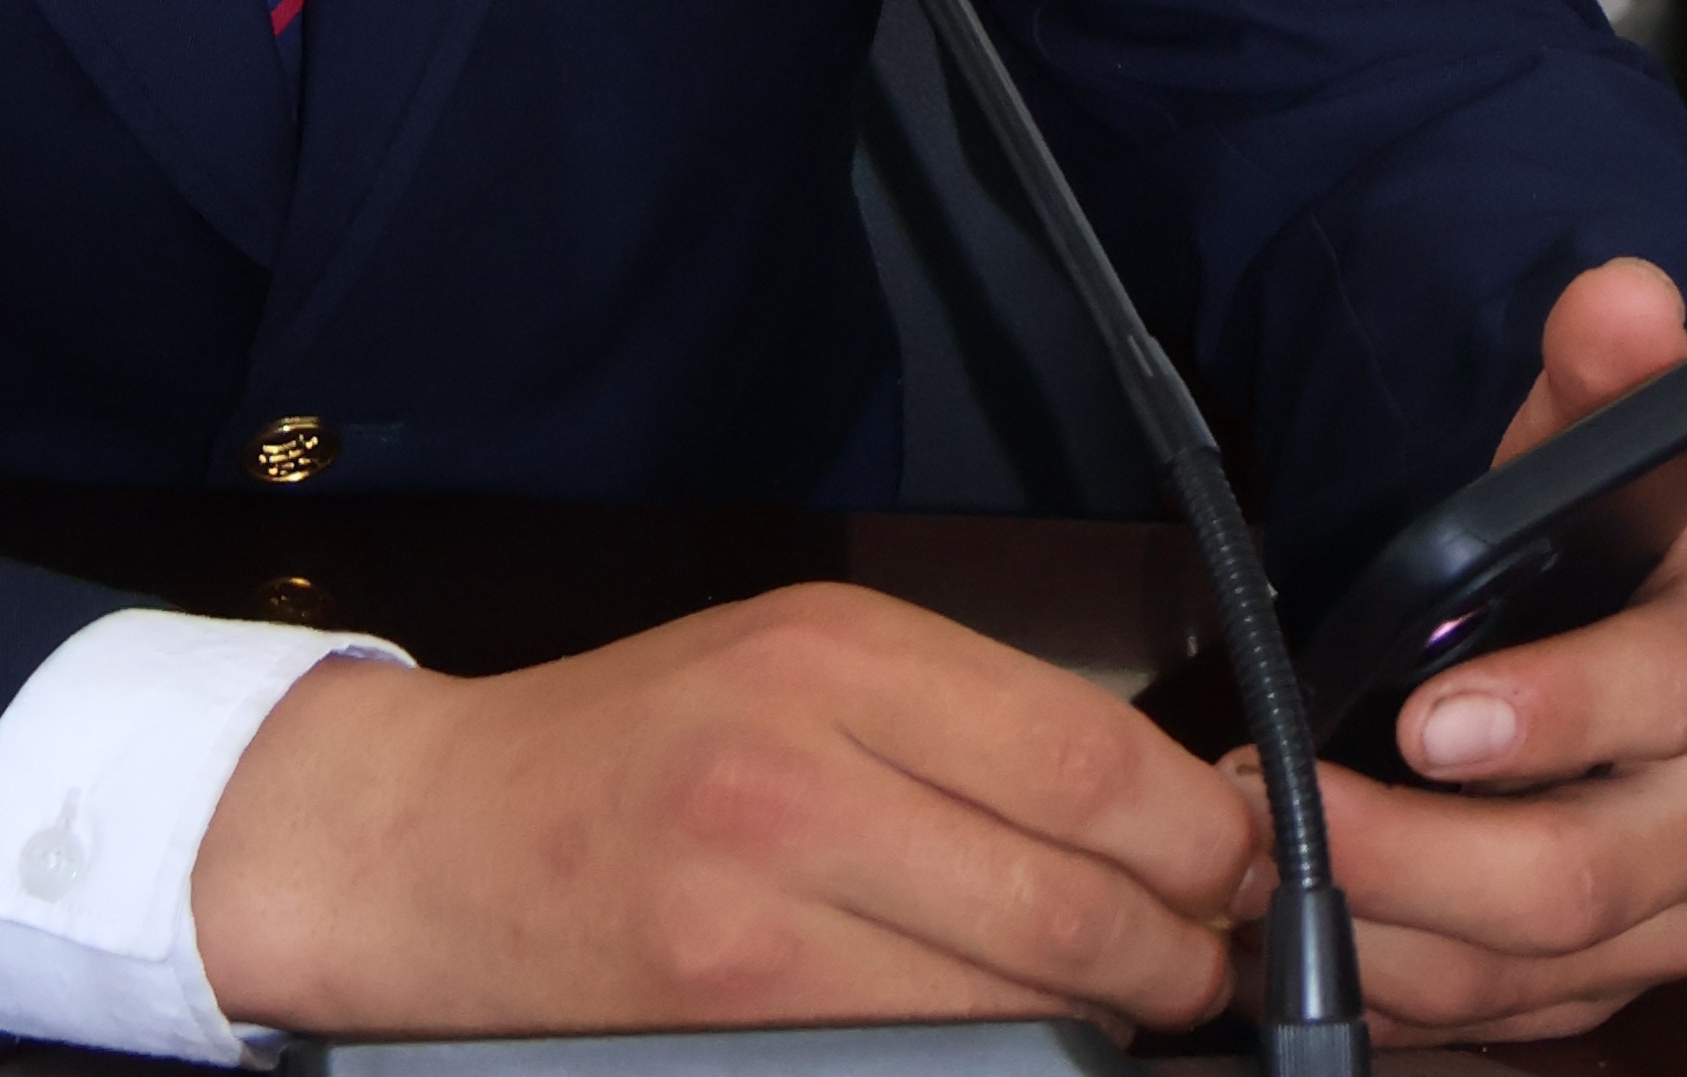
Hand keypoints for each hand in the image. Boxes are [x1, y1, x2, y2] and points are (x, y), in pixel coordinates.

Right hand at [191, 577, 1261, 1042]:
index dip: (1203, 829)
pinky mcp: (743, 1008)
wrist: (442, 841)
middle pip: (1078, 885)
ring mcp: (768, 901)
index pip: (1087, 749)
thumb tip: (1155, 802)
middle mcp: (802, 760)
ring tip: (1126, 1000)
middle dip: (1184, 946)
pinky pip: (938, 1050)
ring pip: (1026, 991)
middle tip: (1209, 959)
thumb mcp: (791, 662)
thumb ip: (959, 718)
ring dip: (1110, 1014)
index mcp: (832, 650)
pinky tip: (1016, 1034)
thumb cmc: (628, 748)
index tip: (1244, 859)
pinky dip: (1006, 1051)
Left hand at [1260, 258, 1686, 1047]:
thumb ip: (1602, 368)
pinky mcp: (1628, 968)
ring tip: (1260, 860)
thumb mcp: (1611, 435)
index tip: (1422, 714)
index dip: (1546, 712)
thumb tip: (1619, 295)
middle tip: (1280, 817)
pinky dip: (1411, 982)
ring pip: (1540, 964)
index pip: (1658, 696)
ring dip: (1388, 927)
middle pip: (1584, 872)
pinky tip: (1317, 930)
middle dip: (1417, 856)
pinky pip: (1519, 1011)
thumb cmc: (1636, 540)